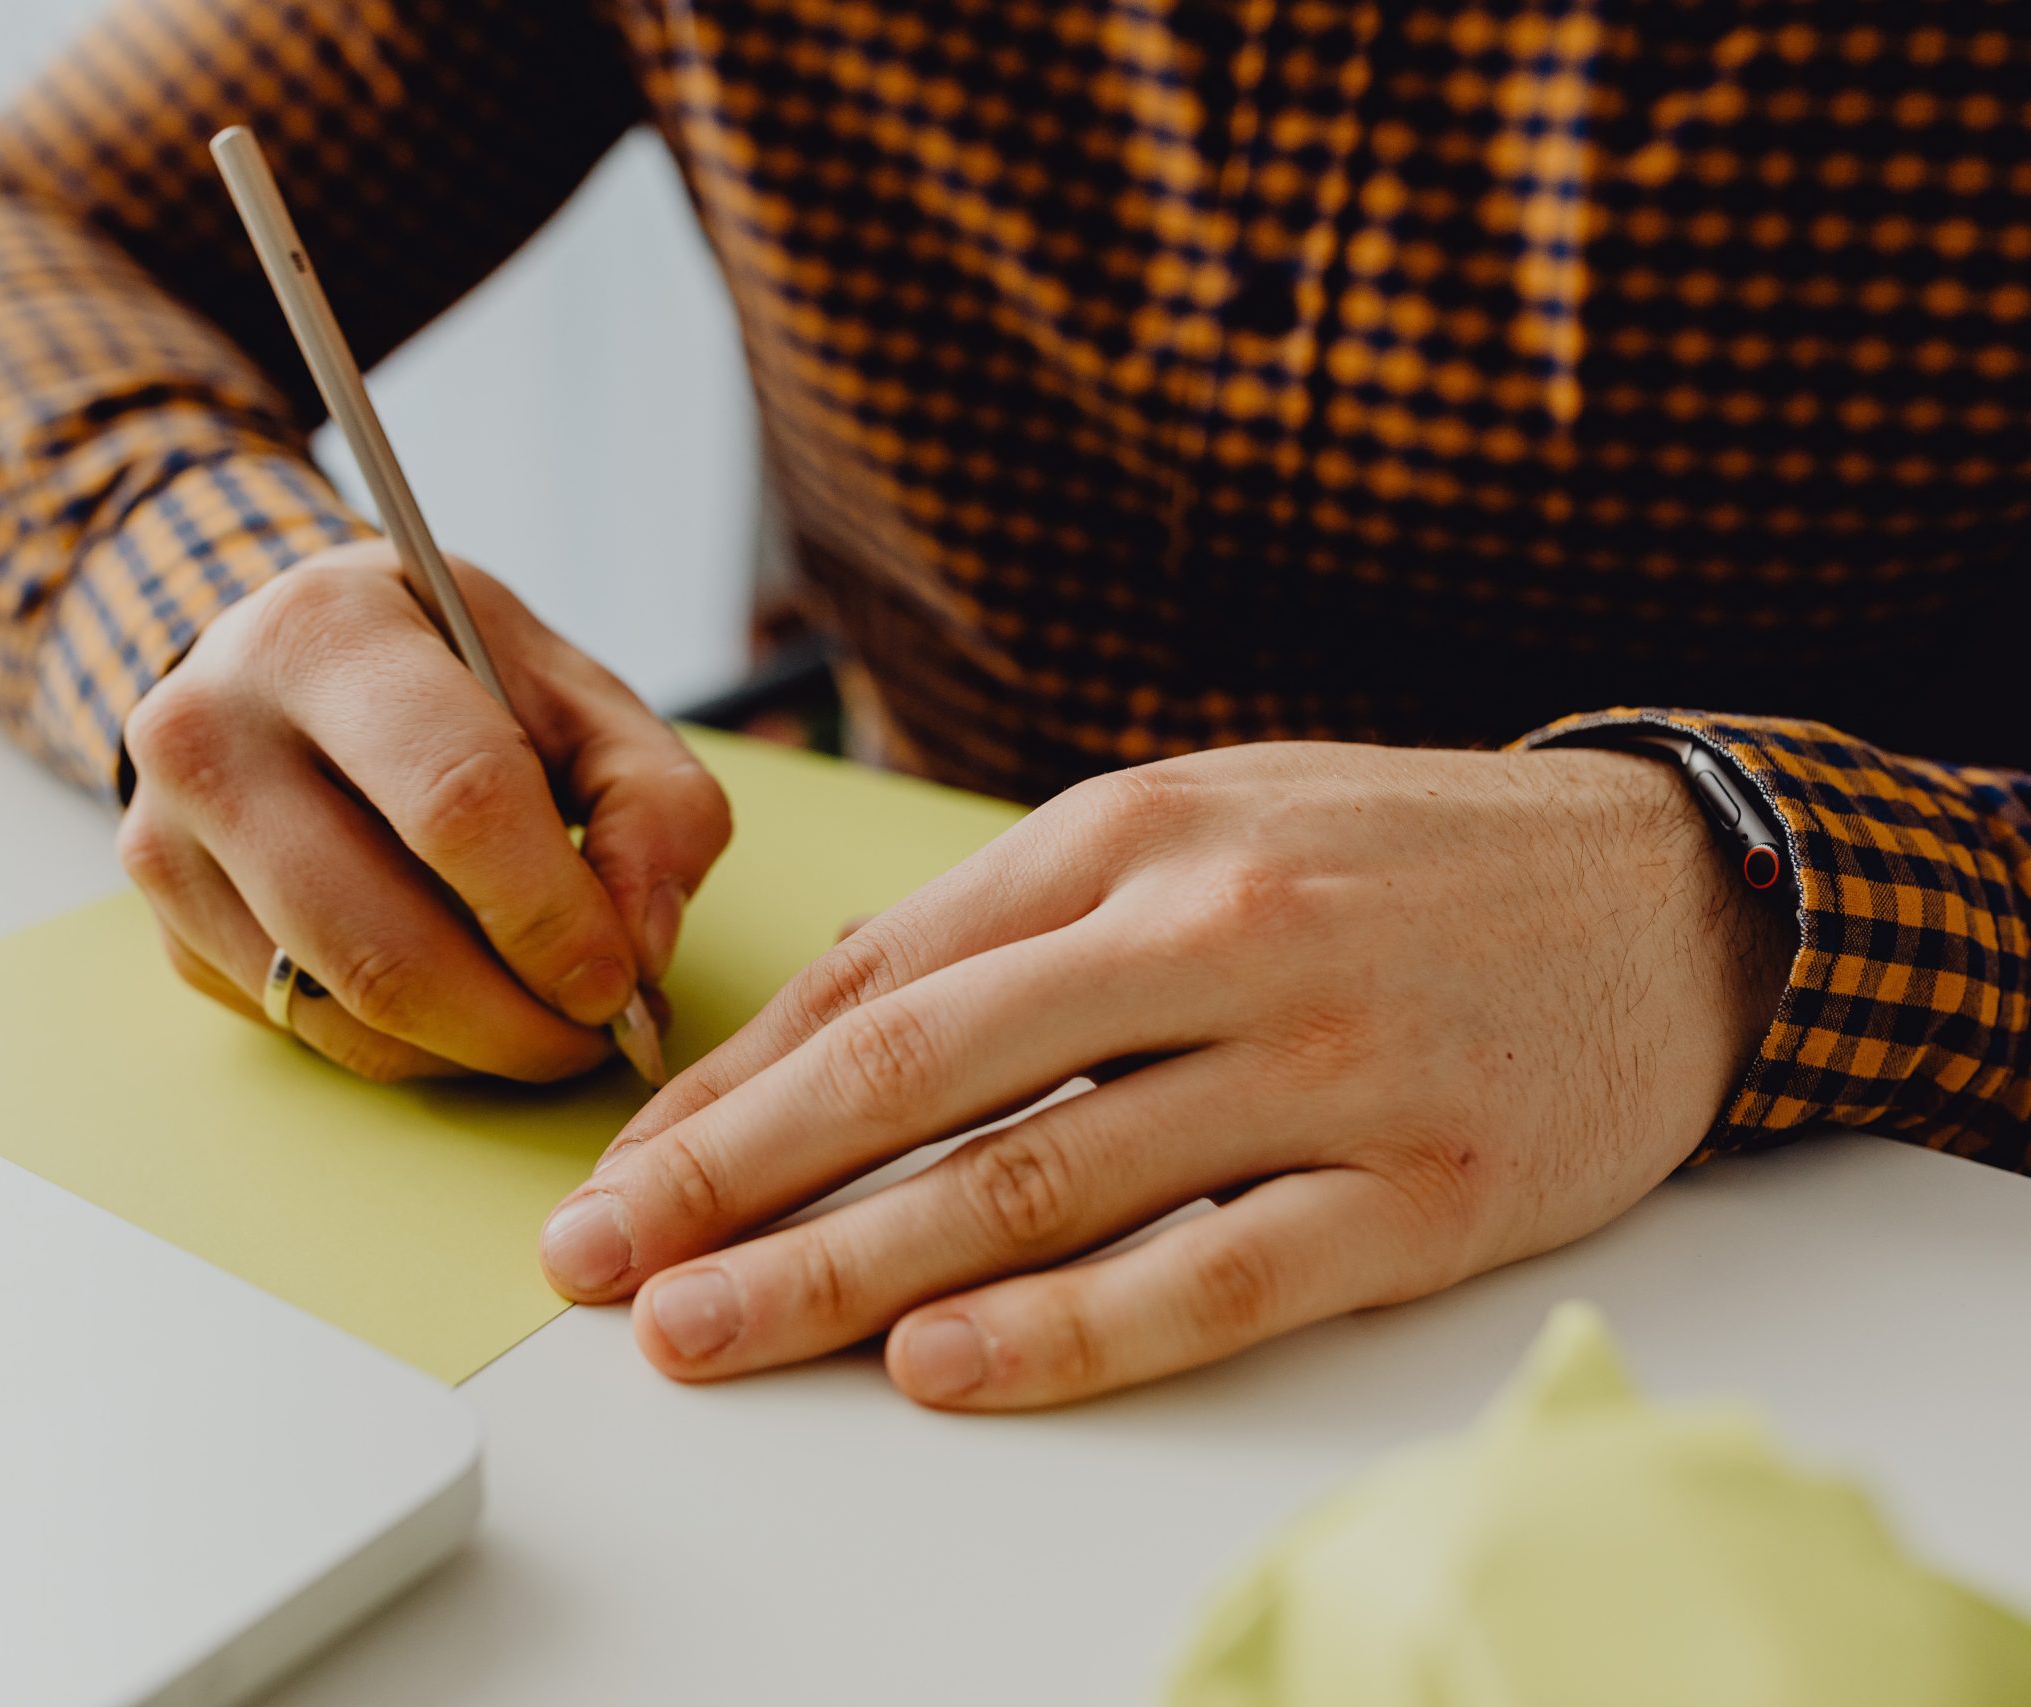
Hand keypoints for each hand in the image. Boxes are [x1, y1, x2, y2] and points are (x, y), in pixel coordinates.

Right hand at [118, 540, 729, 1079]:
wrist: (294, 665)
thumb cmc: (453, 675)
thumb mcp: (577, 691)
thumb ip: (653, 802)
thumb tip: (638, 947)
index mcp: (325, 635)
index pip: (457, 803)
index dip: (553, 916)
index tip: (618, 980)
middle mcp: (213, 732)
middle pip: (385, 940)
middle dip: (517, 1021)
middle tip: (597, 1035)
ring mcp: (168, 839)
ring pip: (343, 1007)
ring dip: (472, 1048)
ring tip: (547, 1023)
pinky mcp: (170, 928)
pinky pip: (308, 1030)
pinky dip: (410, 1047)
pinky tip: (463, 1003)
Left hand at [540, 742, 1793, 1407]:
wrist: (1668, 887)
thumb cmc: (1390, 858)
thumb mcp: (1195, 822)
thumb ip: (1018, 921)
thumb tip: (832, 1022)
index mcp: (1128, 834)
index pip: (879, 981)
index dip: (730, 1092)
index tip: (624, 1176)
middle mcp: (1204, 935)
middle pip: (918, 1080)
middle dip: (735, 1186)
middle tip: (607, 1269)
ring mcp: (1315, 1064)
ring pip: (1037, 1181)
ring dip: (849, 1272)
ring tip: (716, 1334)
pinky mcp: (1419, 1188)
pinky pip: (1212, 1269)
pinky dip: (1069, 1329)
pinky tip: (944, 1369)